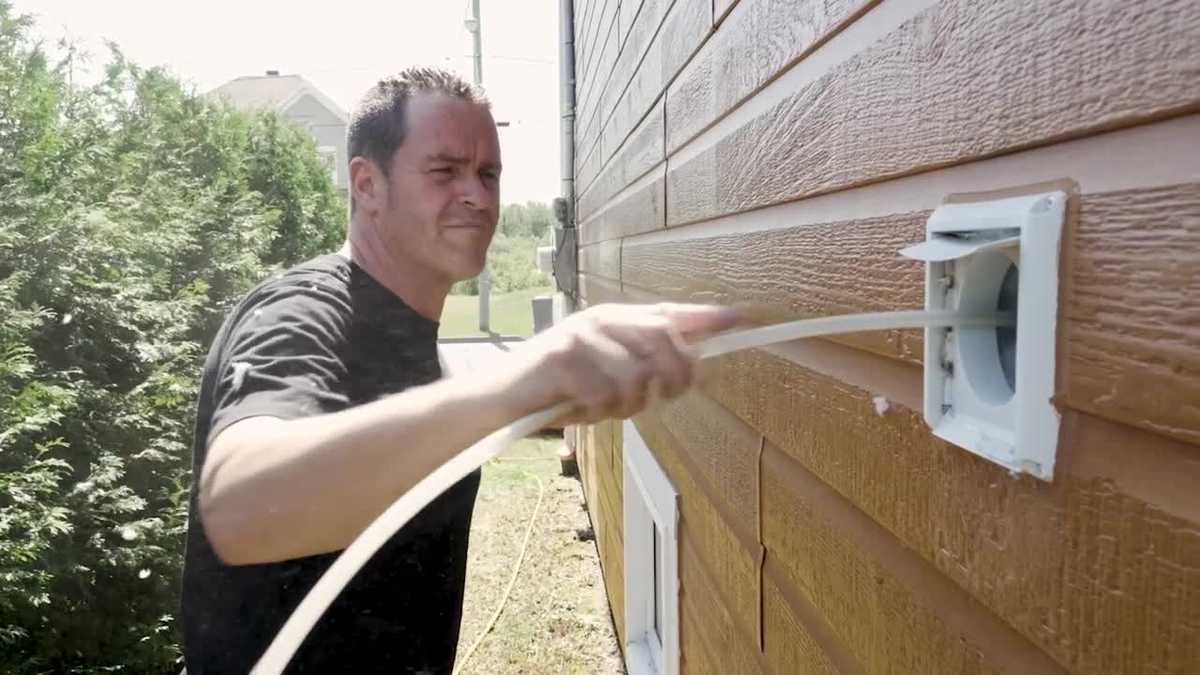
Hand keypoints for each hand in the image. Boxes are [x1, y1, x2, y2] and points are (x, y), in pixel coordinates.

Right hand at [509, 303, 739, 423]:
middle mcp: (601, 319)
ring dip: (624, 405)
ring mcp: (581, 336)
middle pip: (664, 344)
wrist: (502, 397)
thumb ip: (645, 360)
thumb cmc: (561, 389)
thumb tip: (696, 360)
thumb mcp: (607, 371)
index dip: (704, 317)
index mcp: (615, 317)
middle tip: (652, 400)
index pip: (669, 313)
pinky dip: (595, 413)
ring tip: (599, 406)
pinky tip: (577, 409)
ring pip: (637, 378)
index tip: (736, 319)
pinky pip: (605, 395)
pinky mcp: (562, 359)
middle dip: (670, 381)